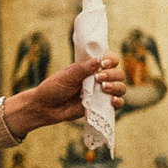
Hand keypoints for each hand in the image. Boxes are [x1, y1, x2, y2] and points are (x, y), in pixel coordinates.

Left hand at [3, 55, 125, 136]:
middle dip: (112, 75)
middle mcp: (99, 79)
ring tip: (103, 89)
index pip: (110, 60)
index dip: (112, 60)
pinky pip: (117, 103)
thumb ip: (83, 69)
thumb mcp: (66, 75)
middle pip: (118, 74)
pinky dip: (118, 101)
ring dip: (116, 87)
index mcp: (91, 68)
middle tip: (99, 79)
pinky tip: (111, 100)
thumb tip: (99, 60)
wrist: (46, 107)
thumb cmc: (54, 87)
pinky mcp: (101, 106)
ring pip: (120, 88)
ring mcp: (101, 93)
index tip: (104, 64)